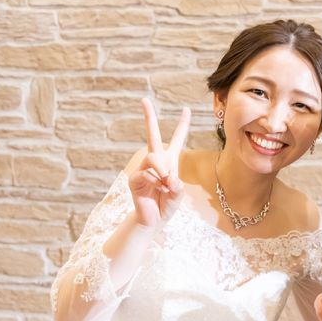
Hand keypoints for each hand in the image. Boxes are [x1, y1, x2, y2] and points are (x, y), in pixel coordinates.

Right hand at [128, 98, 190, 228]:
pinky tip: (159, 190)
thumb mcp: (178, 194)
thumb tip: (168, 176)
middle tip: (144, 100)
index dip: (182, 125)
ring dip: (163, 170)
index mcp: (170, 161)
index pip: (177, 139)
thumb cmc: (167, 205)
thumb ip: (177, 184)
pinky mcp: (135, 178)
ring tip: (167, 184)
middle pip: (152, 135)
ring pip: (154, 158)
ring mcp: (143, 168)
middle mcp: (155, 161)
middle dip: (149, 117)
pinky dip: (157, 183)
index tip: (186, 109)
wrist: (154, 220)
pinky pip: (147, 174)